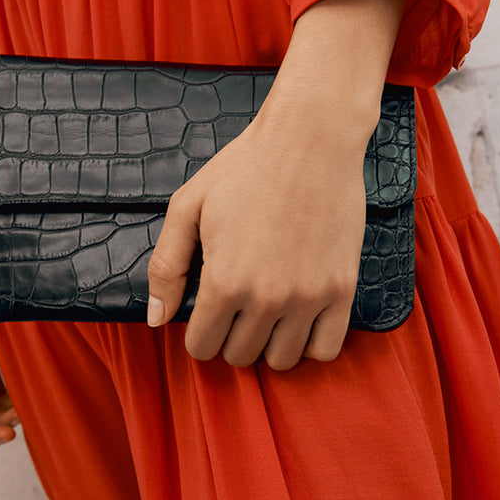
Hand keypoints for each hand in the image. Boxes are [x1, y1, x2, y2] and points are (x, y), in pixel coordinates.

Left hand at [145, 0, 405, 369]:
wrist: (310, 139)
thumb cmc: (244, 167)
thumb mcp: (188, 207)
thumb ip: (166, 267)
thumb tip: (157, 320)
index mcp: (224, 281)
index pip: (202, 346)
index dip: (199, 332)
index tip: (207, 312)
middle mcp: (266, 299)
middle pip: (240, 355)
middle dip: (231, 336)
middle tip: (236, 305)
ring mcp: (308, 297)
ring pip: (282, 360)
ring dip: (269, 343)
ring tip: (266, 313)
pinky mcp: (342, 290)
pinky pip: (326, 349)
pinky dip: (310, 343)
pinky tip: (300, 318)